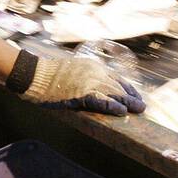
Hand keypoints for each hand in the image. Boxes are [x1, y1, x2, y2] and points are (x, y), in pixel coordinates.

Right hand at [22, 56, 144, 115]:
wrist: (36, 74)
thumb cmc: (50, 75)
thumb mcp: (74, 70)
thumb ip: (87, 77)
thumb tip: (97, 89)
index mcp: (93, 66)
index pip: (116, 77)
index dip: (128, 88)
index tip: (135, 95)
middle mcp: (94, 72)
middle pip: (118, 85)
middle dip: (131, 96)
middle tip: (142, 105)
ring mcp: (89, 82)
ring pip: (114, 93)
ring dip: (128, 102)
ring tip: (139, 109)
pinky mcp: (81, 93)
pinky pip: (101, 101)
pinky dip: (113, 106)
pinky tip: (121, 111)